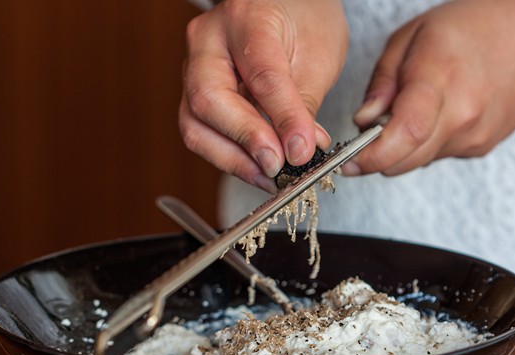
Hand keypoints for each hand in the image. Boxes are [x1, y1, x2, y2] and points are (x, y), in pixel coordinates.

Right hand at [179, 0, 347, 191]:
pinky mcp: (195, 91)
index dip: (282, 120)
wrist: (284, 4)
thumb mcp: (319, 53)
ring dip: (232, 159)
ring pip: (194, 124)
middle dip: (244, 142)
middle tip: (278, 168)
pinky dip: (230, 155)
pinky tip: (258, 168)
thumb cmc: (303, 18)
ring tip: (270, 177)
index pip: (261, 76)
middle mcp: (208, 40)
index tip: (301, 152)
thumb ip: (303, 104)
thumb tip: (298, 152)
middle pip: (208, 101)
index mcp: (247, 19)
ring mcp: (195, 66)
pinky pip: (202, 130)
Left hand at [346, 0, 514, 176]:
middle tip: (362, 143)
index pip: (403, 133)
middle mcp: (463, 114)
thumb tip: (362, 121)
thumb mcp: (411, 37)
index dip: (371, 156)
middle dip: (376, 159)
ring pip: (418, 161)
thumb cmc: (469, 30)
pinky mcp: (480, 147)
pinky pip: (436, 156)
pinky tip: (435, 116)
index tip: (348, 161)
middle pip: (406, 159)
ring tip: (408, 112)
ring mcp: (475, 135)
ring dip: (400, 149)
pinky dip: (424, 144)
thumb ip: (382, 82)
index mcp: (440, 78)